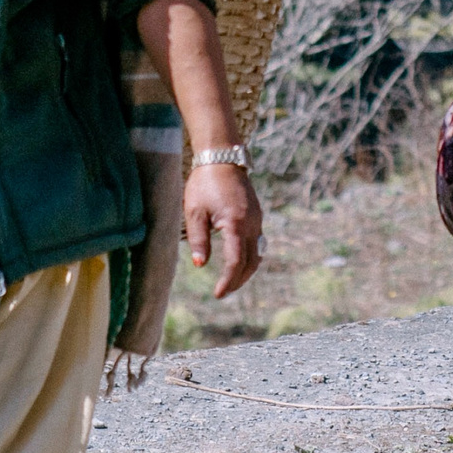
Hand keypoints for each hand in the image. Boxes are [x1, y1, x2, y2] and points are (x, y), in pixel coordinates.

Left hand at [185, 164, 261, 298]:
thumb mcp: (194, 211)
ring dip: (246, 271)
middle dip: (238, 281)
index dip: (228, 281)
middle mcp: (251, 223)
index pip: (236, 262)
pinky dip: (250, 257)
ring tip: (231, 282)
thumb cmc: (204, 183)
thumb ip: (198, 239)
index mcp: (235, 223)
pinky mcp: (257, 215)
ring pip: (257, 254)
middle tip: (223, 292)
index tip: (218, 294)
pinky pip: (258, 242)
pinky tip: (238, 262)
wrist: (222, 157)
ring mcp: (257, 219)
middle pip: (251, 262)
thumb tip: (200, 265)